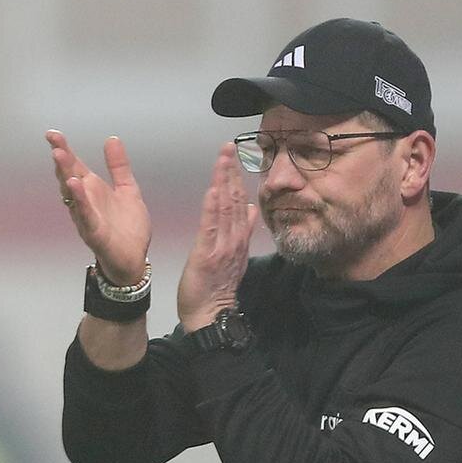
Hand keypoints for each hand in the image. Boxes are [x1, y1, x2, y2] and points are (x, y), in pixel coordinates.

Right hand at [46, 130, 151, 284]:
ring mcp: (86, 217)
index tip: (52, 134)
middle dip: (61, 160)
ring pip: (72, 195)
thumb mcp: (127, 189)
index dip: (64, 149)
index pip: (75, 166)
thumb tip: (112, 139)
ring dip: (65, 176)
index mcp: (92, 189)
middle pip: (68, 176)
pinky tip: (75, 186)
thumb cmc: (127, 228)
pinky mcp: (94, 232)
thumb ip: (119, 166)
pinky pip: (84, 215)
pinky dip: (80, 201)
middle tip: (54, 142)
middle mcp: (84, 201)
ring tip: (60, 158)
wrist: (134, 258)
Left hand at [177, 143, 259, 330]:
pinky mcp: (207, 254)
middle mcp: (234, 238)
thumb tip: (254, 208)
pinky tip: (213, 189)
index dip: (236, 176)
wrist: (211, 315)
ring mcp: (223, 245)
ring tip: (222, 159)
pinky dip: (212, 207)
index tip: (232, 155)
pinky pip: (211, 227)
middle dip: (230, 171)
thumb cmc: (217, 288)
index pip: (239, 201)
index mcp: (239, 237)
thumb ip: (244, 231)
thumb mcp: (235, 256)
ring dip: (223, 181)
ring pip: (224, 207)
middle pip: (234, 199)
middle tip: (227, 147)